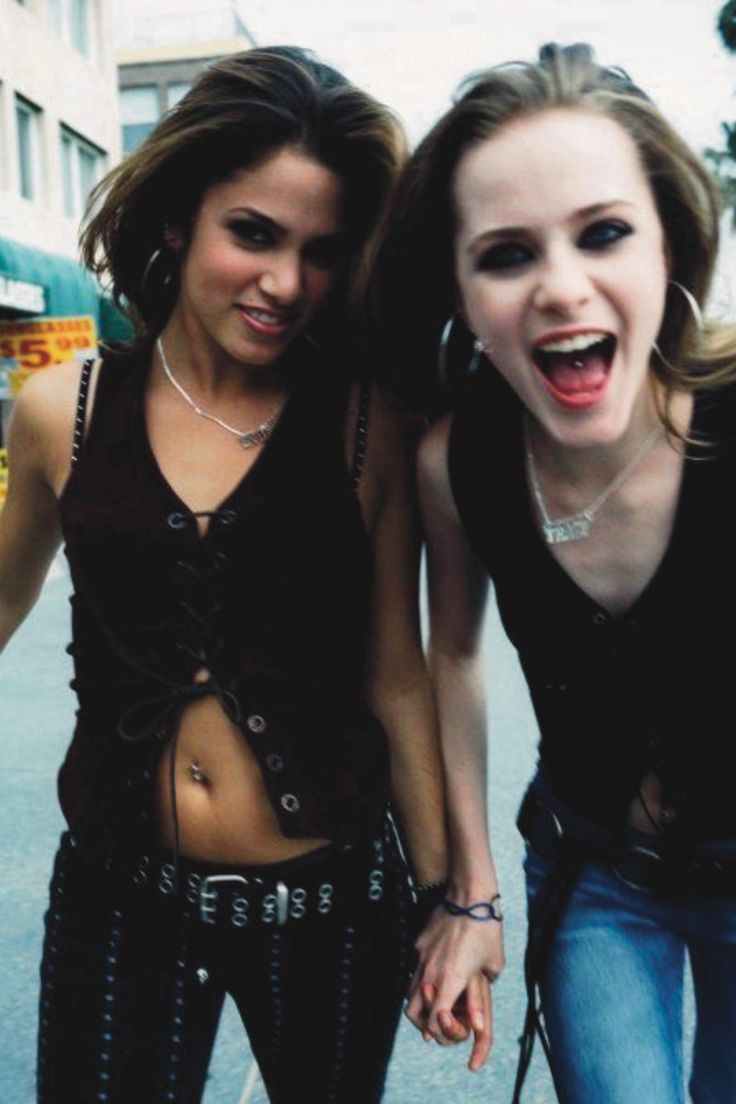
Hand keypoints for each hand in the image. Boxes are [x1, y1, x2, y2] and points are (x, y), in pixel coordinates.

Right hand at [406, 904, 504, 1070]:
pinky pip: (415, 967)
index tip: (447, 1029)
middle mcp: (431, 972)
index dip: (439, 1031)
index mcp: (450, 981)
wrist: (469, 894)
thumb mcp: (494, 964)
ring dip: (420, 1001)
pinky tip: (437, 969)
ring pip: (410, 990)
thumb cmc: (487, 930)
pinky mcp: (419, 943)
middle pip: (412, 1011)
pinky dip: (422, 977)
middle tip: (434, 1022)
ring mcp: (421, 957)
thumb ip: (485, 985)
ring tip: (435, 1000)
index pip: (434, 1021)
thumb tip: (482, 992)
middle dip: (421, 1023)